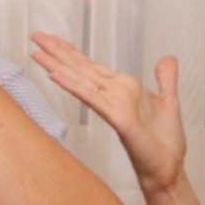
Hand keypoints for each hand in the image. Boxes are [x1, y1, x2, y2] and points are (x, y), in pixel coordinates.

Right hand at [31, 33, 186, 192]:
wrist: (169, 168)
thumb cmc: (165, 143)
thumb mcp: (169, 101)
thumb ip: (165, 78)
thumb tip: (167, 58)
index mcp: (123, 89)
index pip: (91, 66)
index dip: (71, 52)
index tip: (53, 38)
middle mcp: (113, 95)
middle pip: (80, 69)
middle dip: (57, 52)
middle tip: (35, 36)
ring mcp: (113, 106)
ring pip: (81, 80)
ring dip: (58, 66)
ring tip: (36, 53)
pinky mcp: (117, 118)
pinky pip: (92, 98)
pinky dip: (73, 85)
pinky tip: (55, 74)